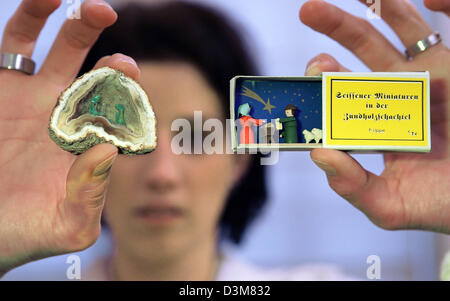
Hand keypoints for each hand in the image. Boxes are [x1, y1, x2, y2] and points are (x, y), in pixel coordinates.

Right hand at [0, 0, 139, 275]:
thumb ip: (92, 196)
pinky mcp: (1, 85)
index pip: (120, 117)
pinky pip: (16, 44)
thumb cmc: (23, 235)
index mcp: (89, 146)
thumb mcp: (68, 227)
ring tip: (98, 11)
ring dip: (80, 29)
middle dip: (114, 65)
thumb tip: (108, 151)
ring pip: (62, 53)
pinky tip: (47, 1)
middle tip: (124, 61)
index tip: (135, 94)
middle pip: (98, 79)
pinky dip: (32, 19)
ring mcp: (33, 98)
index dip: (131, 103)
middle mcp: (67, 117)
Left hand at [300, 0, 449, 232]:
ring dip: (381, 6)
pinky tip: (429, 0)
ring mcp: (433, 77)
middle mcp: (400, 93)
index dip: (324, 77)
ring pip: (404, 30)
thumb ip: (350, 185)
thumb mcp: (388, 206)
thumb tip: (318, 153)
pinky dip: (443, 9)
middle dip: (338, 27)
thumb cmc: (440, 205)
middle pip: (364, 52)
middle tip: (310, 10)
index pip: (343, 92)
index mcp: (376, 120)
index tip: (314, 66)